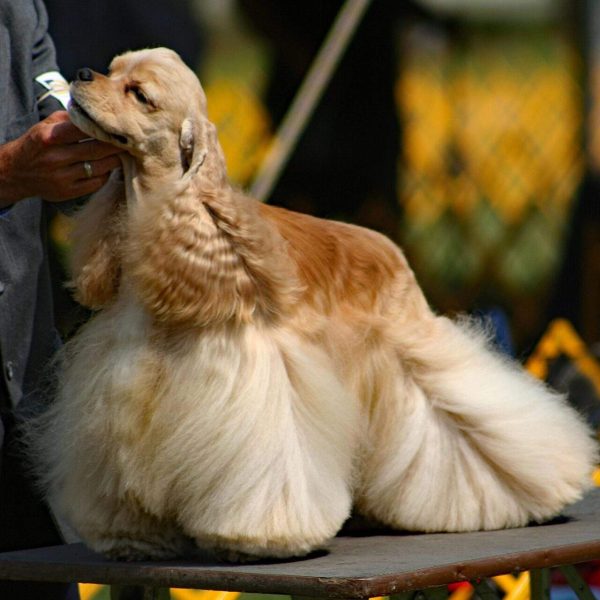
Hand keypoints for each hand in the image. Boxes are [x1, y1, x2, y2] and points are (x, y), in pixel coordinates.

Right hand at [0, 111, 122, 206]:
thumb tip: (95, 113)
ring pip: (100, 167)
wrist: (17, 172)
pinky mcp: (69, 192)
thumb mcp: (45, 125)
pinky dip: (106, 174)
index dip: (105, 127)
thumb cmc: (37, 144)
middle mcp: (56, 158)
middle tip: (132, 140)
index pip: (84, 129)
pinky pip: (97, 182)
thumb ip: (69, 118)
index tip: (120, 125)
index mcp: (49, 137)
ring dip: (116, 160)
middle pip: (97, 149)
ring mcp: (63, 177)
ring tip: (125, 153)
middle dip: (117, 144)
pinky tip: (109, 167)